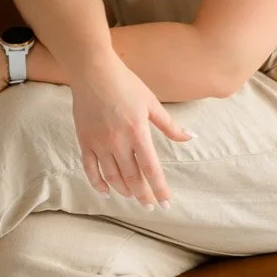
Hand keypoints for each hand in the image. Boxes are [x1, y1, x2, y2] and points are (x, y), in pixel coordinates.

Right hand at [71, 59, 192, 207]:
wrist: (93, 71)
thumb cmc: (125, 84)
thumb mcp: (151, 103)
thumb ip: (170, 125)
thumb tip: (191, 137)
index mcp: (138, 132)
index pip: (151, 169)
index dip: (159, 189)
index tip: (166, 204)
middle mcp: (118, 142)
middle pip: (132, 178)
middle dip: (143, 195)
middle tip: (150, 205)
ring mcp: (99, 143)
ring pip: (112, 177)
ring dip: (124, 191)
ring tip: (133, 196)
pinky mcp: (85, 141)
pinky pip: (90, 169)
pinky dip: (98, 184)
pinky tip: (106, 191)